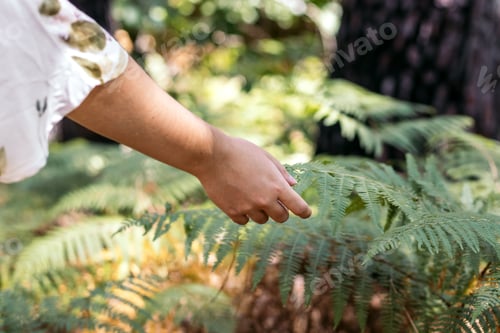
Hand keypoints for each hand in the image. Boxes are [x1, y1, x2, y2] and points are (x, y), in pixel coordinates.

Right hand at [195, 128, 311, 224]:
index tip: (306, 213)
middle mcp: (264, 200)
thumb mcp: (264, 156)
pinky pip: (244, 221)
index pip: (299, 207)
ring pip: (262, 220)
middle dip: (279, 210)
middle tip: (272, 200)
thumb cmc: (240, 151)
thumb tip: (293, 185)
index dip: (305, 212)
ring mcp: (248, 207)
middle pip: (281, 217)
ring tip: (250, 195)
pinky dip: (243, 214)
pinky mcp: (232, 211)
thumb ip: (280, 172)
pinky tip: (238, 200)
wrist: (212, 155)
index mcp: (277, 186)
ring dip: (260, 211)